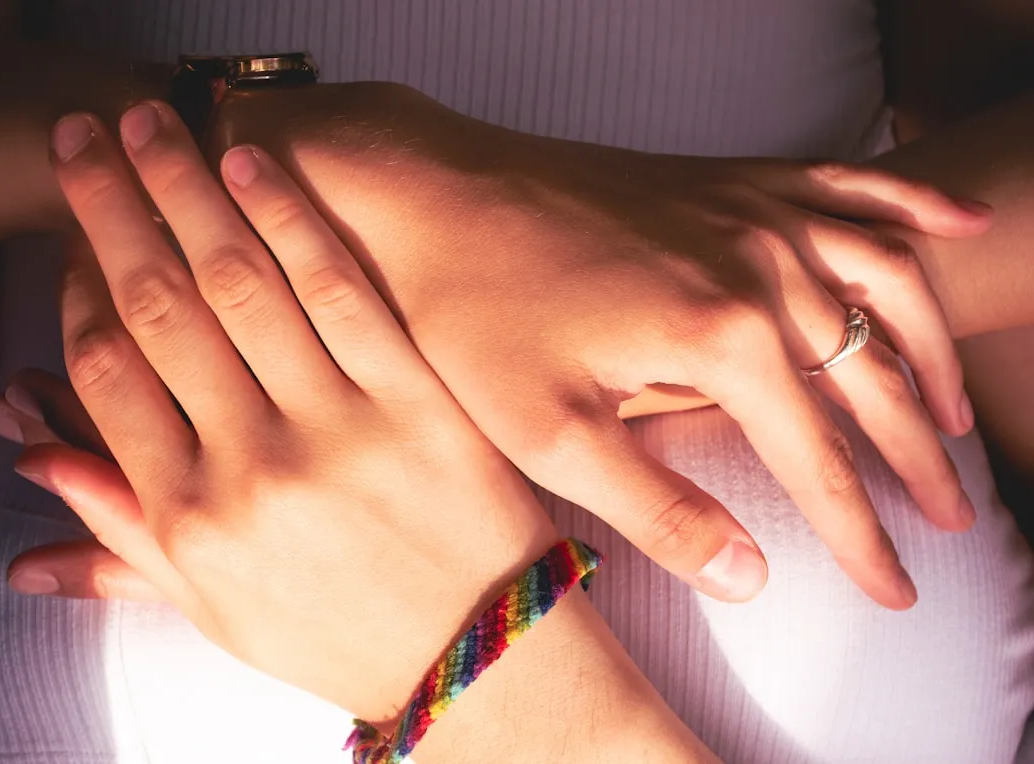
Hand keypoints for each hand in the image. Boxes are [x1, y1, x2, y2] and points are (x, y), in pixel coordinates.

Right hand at [26, 104, 565, 723]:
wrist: (472, 655)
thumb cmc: (342, 633)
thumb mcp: (217, 610)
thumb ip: (122, 537)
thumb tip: (30, 467)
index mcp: (193, 518)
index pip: (109, 374)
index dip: (81, 290)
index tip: (77, 242)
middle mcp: (254, 465)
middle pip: (163, 307)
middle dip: (114, 211)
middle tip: (89, 141)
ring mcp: (338, 427)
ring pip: (242, 283)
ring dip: (188, 190)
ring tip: (155, 126)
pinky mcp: (414, 400)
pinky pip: (341, 291)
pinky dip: (293, 221)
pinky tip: (254, 167)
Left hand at [207, 83, 989, 608]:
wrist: (434, 195)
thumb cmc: (476, 312)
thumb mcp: (550, 436)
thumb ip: (658, 510)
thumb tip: (750, 577)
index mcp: (722, 335)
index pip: (819, 461)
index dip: (863, 535)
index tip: (899, 590)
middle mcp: (762, 264)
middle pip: (870, 377)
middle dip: (917, 458)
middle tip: (955, 516)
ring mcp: (752, 210)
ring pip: (888, 282)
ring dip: (931, 353)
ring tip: (955, 416)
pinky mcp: (730, 179)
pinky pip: (852, 183)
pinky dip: (916, 204)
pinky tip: (962, 217)